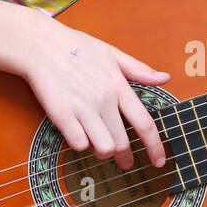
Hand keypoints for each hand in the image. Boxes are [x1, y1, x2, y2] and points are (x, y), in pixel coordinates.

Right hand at [19, 14, 170, 168]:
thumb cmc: (76, 47)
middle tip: (125, 161)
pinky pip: (79, 144)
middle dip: (126, 156)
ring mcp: (82, 108)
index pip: (145, 124)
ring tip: (100, 145)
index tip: (159, 162)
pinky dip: (81, 144)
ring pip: (103, 148)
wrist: (40, 44)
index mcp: (119, 86)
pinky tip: (79, 135)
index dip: (155, 147)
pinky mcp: (61, 115)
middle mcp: (103, 100)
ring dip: (103, 151)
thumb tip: (166, 78)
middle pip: (123, 142)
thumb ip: (139, 70)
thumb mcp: (112, 53)